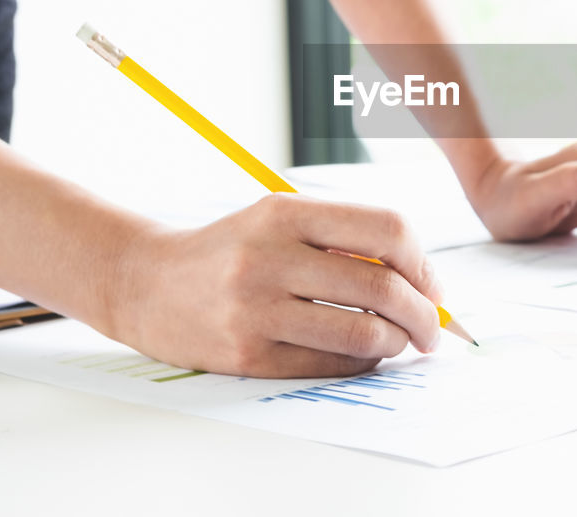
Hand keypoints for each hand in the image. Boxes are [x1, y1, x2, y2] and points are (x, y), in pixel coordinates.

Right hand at [111, 194, 443, 377]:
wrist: (144, 281)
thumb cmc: (229, 249)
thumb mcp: (279, 219)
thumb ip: (343, 238)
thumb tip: (421, 282)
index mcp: (286, 212)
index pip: (387, 229)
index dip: (423, 262)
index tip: (431, 287)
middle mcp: (270, 256)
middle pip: (382, 286)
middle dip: (423, 315)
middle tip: (432, 330)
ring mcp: (256, 308)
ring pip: (361, 332)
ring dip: (395, 343)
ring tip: (398, 343)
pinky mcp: (246, 354)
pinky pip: (329, 364)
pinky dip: (360, 363)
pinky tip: (363, 357)